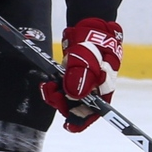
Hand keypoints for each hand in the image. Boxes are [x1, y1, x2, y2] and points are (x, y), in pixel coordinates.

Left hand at [41, 17, 120, 131]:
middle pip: (78, 107)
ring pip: (68, 99)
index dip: (81, 120)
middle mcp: (94, 90)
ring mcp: (84, 84)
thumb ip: (82, 76)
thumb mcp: (89, 58)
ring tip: (47, 86)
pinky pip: (63, 89)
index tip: (68, 125)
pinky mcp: (74, 77)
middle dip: (63, 104)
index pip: (94, 112)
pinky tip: (49, 82)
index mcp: (104, 90)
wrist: (90, 26)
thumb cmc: (95, 42)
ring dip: (56, 96)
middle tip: (51, 92)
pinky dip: (55, 88)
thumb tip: (73, 95)